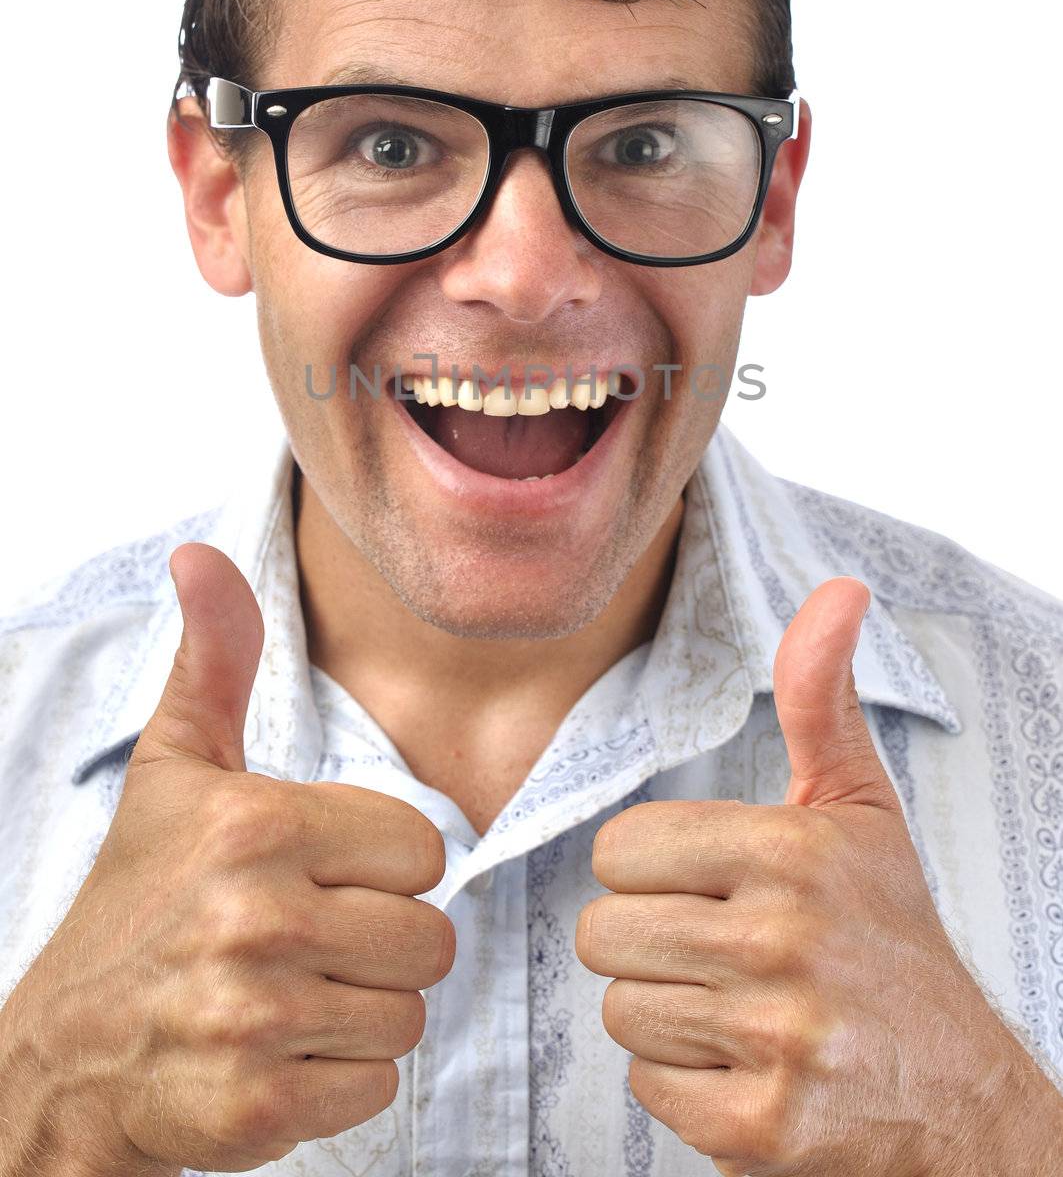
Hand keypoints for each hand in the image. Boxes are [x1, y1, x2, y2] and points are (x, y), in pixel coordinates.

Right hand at [1, 542, 454, 1174]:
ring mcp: (255, 1019)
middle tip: (305, 943)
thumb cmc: (138, 898)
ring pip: (408, 1016)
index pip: (423, 850)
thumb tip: (201, 555)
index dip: (379, 867)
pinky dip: (338, 1081)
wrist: (64, 1052)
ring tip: (289, 996)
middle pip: (429, 940)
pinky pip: (375, 1088)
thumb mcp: (175, 768)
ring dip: (361, 1014)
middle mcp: (259, 919)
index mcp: (259, 825)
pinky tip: (276, 1053)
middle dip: (380, 945)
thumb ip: (215, 659)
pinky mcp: (256, 1109)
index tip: (316, 875)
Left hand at [574, 577, 1021, 1176]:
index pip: (620, 851)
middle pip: (605, 933)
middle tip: (722, 957)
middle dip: (651, 946)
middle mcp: (781, 941)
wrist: (963, 1098)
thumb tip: (839, 588)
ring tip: (738, 1012)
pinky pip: (648, 1090)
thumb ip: (820, 698)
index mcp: (790, 851)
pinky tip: (748, 1070)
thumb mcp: (859, 810)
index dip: (654, 873)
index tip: (710, 889)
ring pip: (621, 1011)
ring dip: (668, 1017)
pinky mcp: (761, 1129)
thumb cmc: (891, 941)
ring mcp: (774, 1039)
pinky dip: (687, 1088)